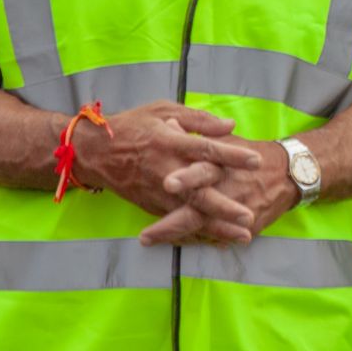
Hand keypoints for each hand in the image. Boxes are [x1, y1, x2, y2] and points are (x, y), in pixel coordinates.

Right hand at [72, 101, 264, 227]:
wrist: (95, 152)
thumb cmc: (133, 125)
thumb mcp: (164, 110)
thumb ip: (198, 120)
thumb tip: (230, 126)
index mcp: (169, 142)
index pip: (205, 150)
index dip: (231, 155)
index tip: (256, 161)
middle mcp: (164, 170)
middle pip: (198, 191)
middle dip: (224, 205)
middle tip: (248, 215)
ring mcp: (157, 192)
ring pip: (190, 213)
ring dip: (216, 225)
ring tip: (243, 235)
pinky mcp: (151, 205)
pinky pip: (177, 221)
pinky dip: (198, 231)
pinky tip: (220, 239)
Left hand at [145, 138, 295, 246]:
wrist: (288, 174)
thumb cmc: (249, 154)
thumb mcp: (226, 140)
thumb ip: (198, 134)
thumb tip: (170, 124)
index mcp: (224, 164)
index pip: (205, 170)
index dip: (187, 177)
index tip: (166, 184)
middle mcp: (230, 189)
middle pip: (201, 208)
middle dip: (174, 223)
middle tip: (147, 235)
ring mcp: (238, 211)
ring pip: (204, 229)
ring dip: (177, 237)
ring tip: (149, 240)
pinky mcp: (246, 228)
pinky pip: (217, 237)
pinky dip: (197, 240)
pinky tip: (174, 242)